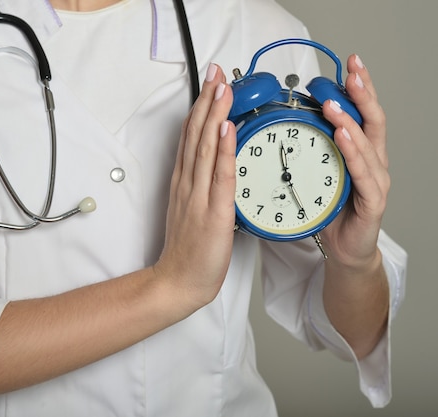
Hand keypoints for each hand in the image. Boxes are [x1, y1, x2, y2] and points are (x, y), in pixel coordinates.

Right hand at [154, 63, 235, 308]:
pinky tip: (227, 128)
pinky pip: (220, 175)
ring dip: (214, 115)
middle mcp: (188, 183)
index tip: (210, 84)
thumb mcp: (191, 209)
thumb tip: (215, 166)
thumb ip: (200, 186)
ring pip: (206, 148)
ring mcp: (198, 196)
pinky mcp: (213, 211)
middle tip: (216, 72)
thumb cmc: (188, 249)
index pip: (192, 137)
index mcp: (184, 182)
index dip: (201, 108)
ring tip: (222, 88)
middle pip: (197, 135)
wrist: (179, 280)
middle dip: (207, 101)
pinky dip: (224, 149)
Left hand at [320, 55, 388, 268]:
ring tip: (335, 103)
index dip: (358, 89)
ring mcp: (376, 181)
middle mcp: (372, 162)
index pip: (362, 113)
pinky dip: (354, 154)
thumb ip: (310, 150)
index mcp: (359, 153)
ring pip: (368, 144)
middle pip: (373, 120)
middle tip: (352, 71)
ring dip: (350, 121)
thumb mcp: (317, 173)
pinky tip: (344, 137)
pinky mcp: (373, 202)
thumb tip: (284, 124)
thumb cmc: (330, 210)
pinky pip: (365, 175)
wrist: (343, 249)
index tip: (350, 65)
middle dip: (363, 93)